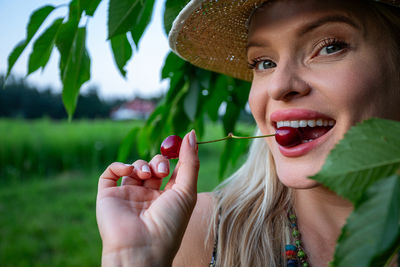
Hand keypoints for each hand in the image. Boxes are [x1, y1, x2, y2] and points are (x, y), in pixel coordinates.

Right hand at [96, 130, 198, 266]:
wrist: (142, 247)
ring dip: (143, 165)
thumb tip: (191, 134)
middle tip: (162, 169)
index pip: (172, 171)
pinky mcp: (109, 196)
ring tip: (148, 176)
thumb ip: (190, 162)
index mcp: (167, 197)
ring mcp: (128, 195)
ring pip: (134, 167)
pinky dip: (119, 165)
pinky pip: (110, 173)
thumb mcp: (187, 191)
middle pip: (153, 166)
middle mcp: (147, 196)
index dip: (175, 157)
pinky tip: (130, 171)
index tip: (179, 144)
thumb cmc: (169, 223)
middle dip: (159, 161)